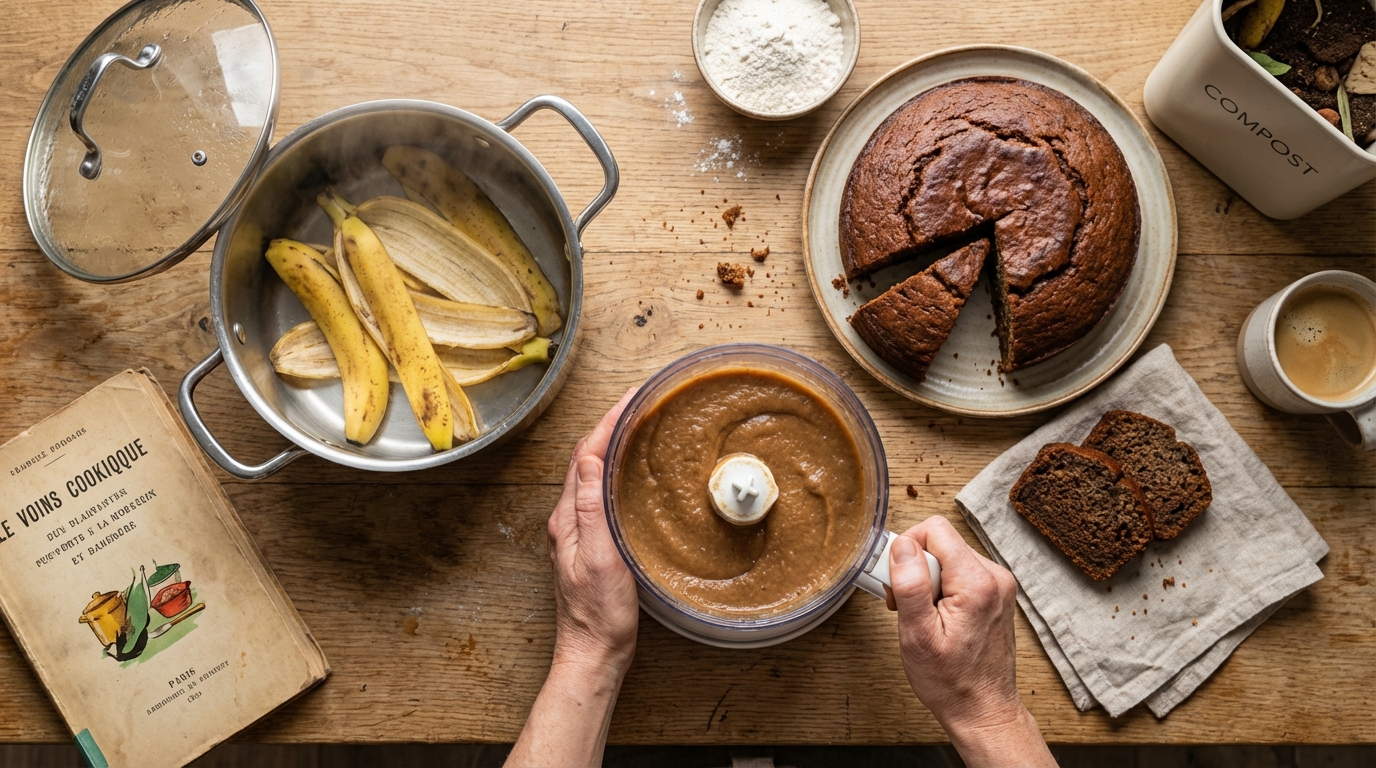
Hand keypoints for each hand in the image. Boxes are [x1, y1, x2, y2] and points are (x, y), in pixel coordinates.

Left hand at [546, 388, 639, 674]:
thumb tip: (589, 457)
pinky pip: (601, 494)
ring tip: (637, 427)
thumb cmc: (598, 614)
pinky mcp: (592, 544)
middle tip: (639, 404)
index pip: (584, 454)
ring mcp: (578, 532)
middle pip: (586, 458)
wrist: (595, 653)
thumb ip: (589, 506)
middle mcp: (568, 519)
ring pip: (593, 474)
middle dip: (610, 426)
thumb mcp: (597, 556)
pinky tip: (632, 476)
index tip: (631, 399)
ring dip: (612, 446)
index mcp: (567, 517)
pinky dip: (616, 473)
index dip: (607, 422)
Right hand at [888, 516, 1054, 767]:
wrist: (983, 710)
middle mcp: (994, 577)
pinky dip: (942, 589)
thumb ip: (910, 585)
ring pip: (948, 558)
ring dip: (928, 581)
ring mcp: (998, 585)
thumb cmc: (951, 682)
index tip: (899, 583)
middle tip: (908, 608)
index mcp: (977, 583)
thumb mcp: (917, 635)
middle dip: (916, 569)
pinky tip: (938, 618)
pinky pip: (959, 573)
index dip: (907, 549)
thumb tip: (902, 546)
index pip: (935, 529)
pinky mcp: (995, 594)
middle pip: (941, 543)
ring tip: (923, 617)